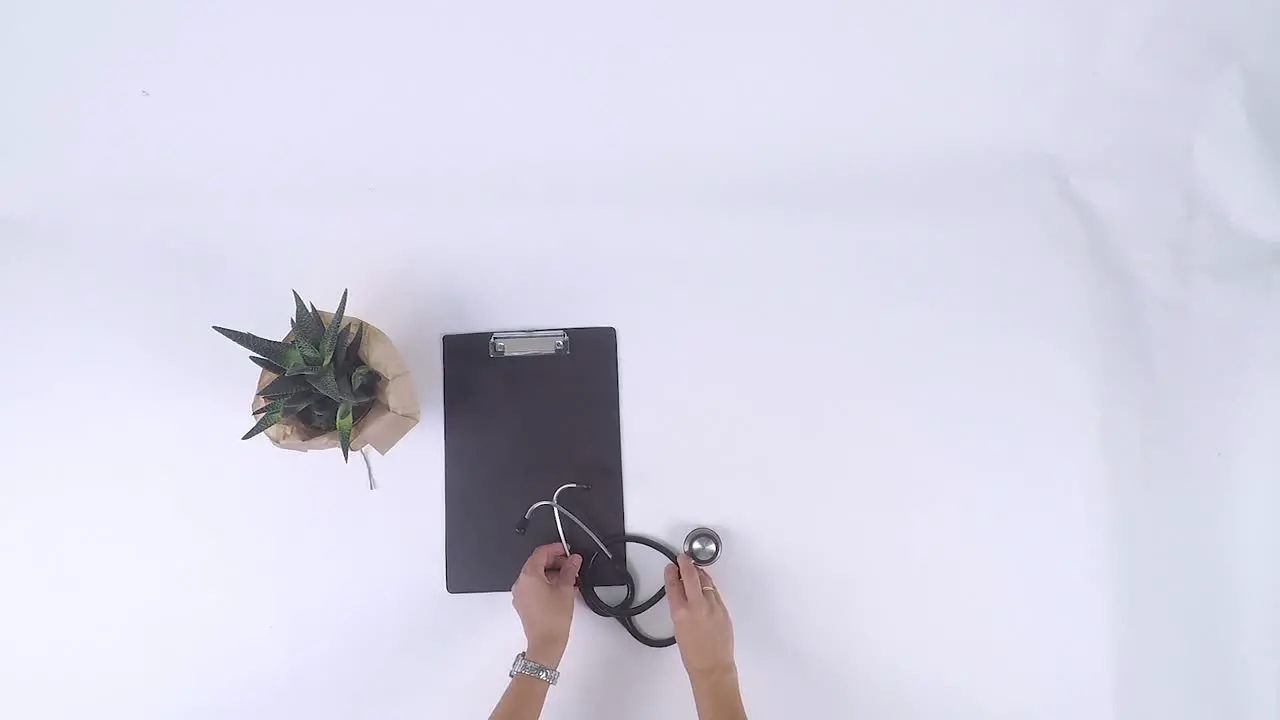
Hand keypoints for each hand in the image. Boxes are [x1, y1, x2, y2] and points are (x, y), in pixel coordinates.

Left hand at [511, 543, 581, 667]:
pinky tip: (560, 589)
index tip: (566, 549)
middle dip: (555, 561)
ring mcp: (521, 595)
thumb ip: (569, 570)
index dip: (555, 548)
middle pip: (537, 563)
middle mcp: (521, 583)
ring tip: (569, 578)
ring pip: (536, 576)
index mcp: (528, 576)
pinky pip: (534, 587)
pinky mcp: (524, 604)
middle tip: (570, 564)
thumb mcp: (565, 589)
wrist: (546, 643)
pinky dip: (546, 584)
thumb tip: (573, 560)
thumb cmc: (552, 620)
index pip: (540, 553)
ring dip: (551, 573)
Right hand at [665, 553, 735, 678]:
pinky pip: (714, 592)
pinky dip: (708, 586)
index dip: (671, 572)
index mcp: (680, 612)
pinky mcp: (723, 609)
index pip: (673, 585)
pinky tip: (705, 584)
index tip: (671, 567)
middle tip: (682, 558)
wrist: (712, 666)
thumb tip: (681, 595)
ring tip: (694, 568)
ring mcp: (712, 606)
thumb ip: (680, 609)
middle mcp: (697, 606)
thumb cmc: (693, 654)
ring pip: (705, 581)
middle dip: (685, 563)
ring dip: (698, 573)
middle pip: (691, 576)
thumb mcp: (678, 629)